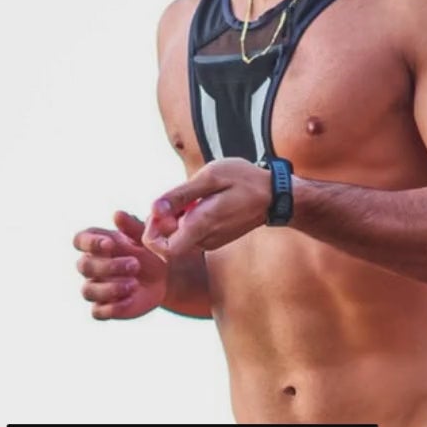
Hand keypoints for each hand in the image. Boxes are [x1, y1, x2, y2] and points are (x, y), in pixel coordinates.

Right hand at [73, 211, 167, 319]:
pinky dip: (112, 308)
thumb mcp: (145, 237)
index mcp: (95, 244)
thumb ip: (132, 227)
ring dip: (109, 288)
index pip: (80, 241)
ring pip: (88, 291)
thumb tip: (117, 214)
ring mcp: (96, 288)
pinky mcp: (104, 308)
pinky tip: (131, 299)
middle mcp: (90, 266)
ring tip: (134, 284)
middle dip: (108, 266)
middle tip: (135, 264)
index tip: (110, 244)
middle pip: (84, 267)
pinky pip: (98, 312)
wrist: (165, 278)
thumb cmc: (149, 252)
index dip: (91, 244)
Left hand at [143, 160, 270, 257]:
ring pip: (178, 239)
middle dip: (161, 223)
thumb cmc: (244, 180)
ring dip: (174, 221)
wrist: (274, 196)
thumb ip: (180, 194)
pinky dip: (186, 222)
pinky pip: (191, 235)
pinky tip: (197, 204)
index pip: (163, 250)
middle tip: (170, 200)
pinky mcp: (214, 240)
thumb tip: (153, 208)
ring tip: (188, 199)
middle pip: (167, 244)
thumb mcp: (210, 176)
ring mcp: (210, 242)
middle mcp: (204, 240)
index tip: (159, 211)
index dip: (152, 233)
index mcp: (201, 225)